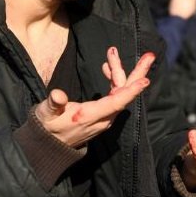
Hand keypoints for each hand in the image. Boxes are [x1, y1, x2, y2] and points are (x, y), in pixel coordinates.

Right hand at [34, 47, 154, 147]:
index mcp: (90, 116)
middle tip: (149, 55)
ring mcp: (105, 116)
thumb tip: (57, 95)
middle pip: (125, 94)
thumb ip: (53, 104)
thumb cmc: (48, 127)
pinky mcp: (103, 114)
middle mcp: (103, 117)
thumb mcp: (45, 115)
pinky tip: (106, 67)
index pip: (116, 103)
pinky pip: (115, 95)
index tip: (145, 80)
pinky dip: (113, 79)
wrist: (51, 144)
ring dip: (119, 71)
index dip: (131, 91)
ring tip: (112, 52)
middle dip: (137, 74)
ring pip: (120, 92)